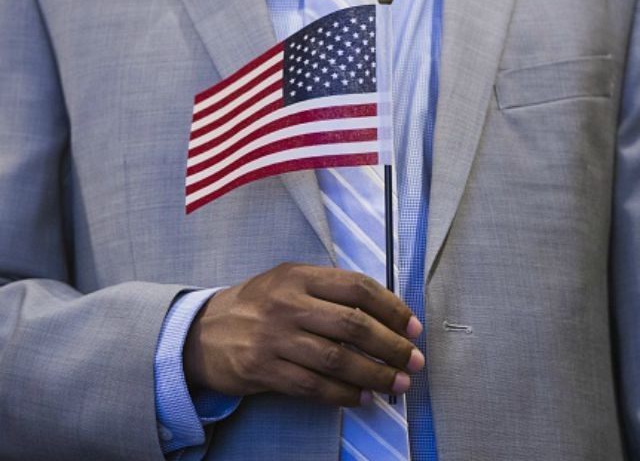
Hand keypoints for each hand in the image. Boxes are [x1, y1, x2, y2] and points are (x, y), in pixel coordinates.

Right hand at [183, 263, 424, 406]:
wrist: (203, 331)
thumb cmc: (257, 305)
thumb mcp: (287, 282)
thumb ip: (328, 291)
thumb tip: (383, 315)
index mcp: (298, 276)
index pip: (357, 287)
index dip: (392, 308)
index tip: (412, 327)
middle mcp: (287, 303)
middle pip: (353, 325)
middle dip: (392, 346)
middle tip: (414, 361)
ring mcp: (274, 337)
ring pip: (337, 358)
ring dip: (375, 375)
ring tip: (397, 384)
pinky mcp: (263, 369)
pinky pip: (313, 386)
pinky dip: (344, 394)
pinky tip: (362, 397)